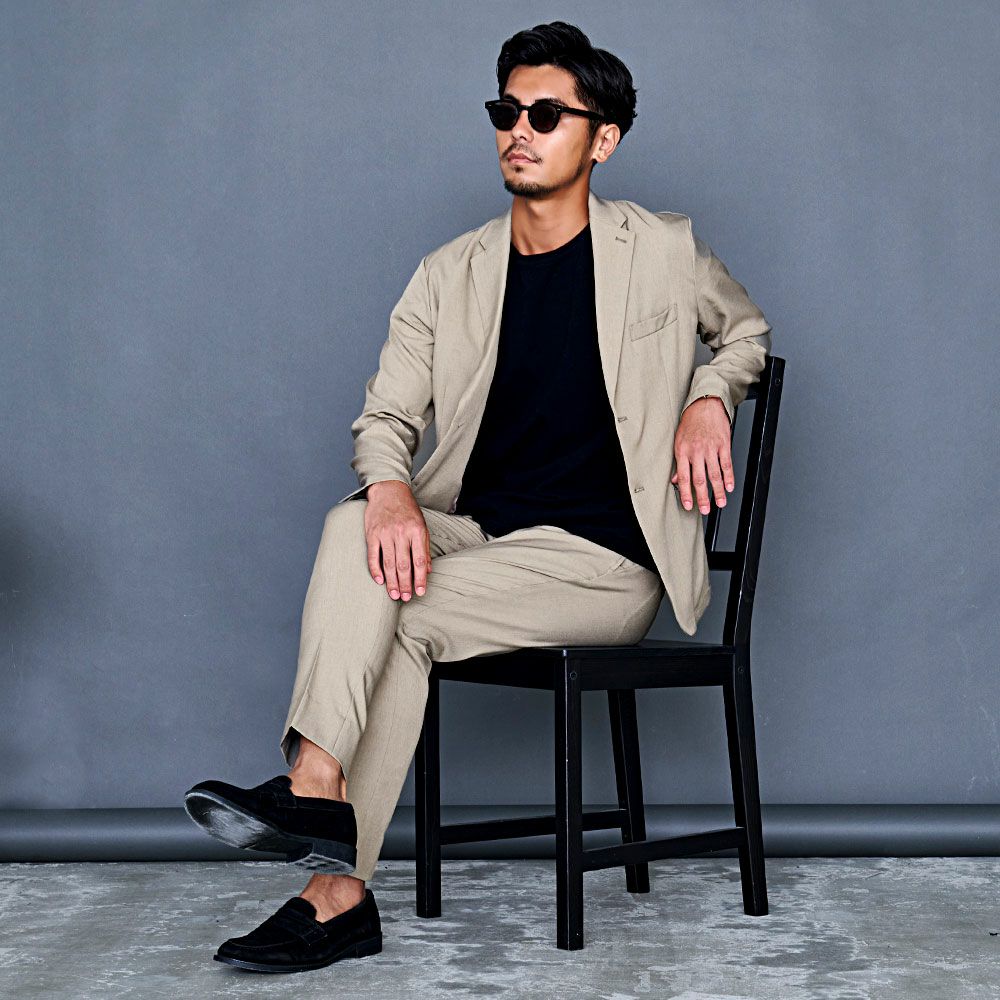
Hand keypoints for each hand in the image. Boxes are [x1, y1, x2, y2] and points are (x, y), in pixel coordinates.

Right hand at [363, 481, 431, 600]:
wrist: (389, 491)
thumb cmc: (408, 511)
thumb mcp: (422, 526)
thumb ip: (424, 548)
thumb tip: (427, 571)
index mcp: (416, 531)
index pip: (419, 560)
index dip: (420, 579)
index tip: (420, 592)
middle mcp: (401, 532)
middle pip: (403, 565)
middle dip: (405, 584)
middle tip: (405, 598)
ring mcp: (385, 533)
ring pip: (388, 563)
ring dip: (391, 581)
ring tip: (394, 594)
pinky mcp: (372, 534)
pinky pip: (373, 556)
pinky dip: (375, 570)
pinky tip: (379, 581)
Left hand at [670, 396, 733, 513]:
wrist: (705, 404)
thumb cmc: (691, 421)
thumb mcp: (678, 440)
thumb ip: (679, 462)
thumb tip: (676, 480)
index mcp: (682, 451)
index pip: (683, 477)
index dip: (685, 493)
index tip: (688, 505)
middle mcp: (696, 451)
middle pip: (699, 479)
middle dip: (702, 497)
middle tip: (705, 510)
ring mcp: (711, 448)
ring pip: (714, 474)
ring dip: (717, 491)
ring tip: (719, 503)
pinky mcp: (723, 444)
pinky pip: (726, 463)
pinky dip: (729, 477)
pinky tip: (729, 487)